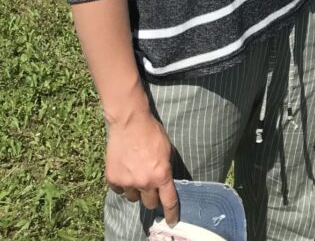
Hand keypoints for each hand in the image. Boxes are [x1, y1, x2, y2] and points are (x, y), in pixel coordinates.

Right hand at [105, 108, 179, 225]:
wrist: (130, 123)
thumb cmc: (152, 133)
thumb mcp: (167, 150)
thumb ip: (166, 168)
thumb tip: (165, 182)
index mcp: (161, 175)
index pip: (169, 201)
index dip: (171, 213)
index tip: (172, 221)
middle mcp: (144, 182)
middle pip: (150, 203)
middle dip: (152, 198)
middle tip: (151, 187)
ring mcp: (127, 182)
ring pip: (134, 198)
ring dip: (137, 191)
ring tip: (137, 174)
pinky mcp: (113, 179)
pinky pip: (120, 190)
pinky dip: (124, 184)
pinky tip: (126, 171)